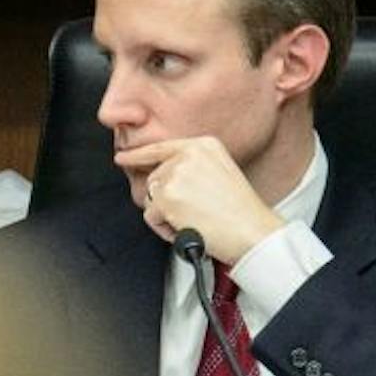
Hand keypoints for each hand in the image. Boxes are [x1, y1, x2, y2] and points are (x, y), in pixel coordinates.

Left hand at [115, 137, 283, 264]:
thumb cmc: (241, 211)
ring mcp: (176, 174)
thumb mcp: (219, 174)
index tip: (123, 157)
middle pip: (154, 180)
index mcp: (204, 145)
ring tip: (194, 220)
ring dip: (166, 216)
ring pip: (151, 199)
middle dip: (166, 202)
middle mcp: (188, 155)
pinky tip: (188, 228)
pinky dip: (165, 229)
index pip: (162, 148)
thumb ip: (191, 170)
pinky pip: (151, 217)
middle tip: (194, 214)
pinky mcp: (166, 197)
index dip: (139, 155)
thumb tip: (163, 181)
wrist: (252, 230)